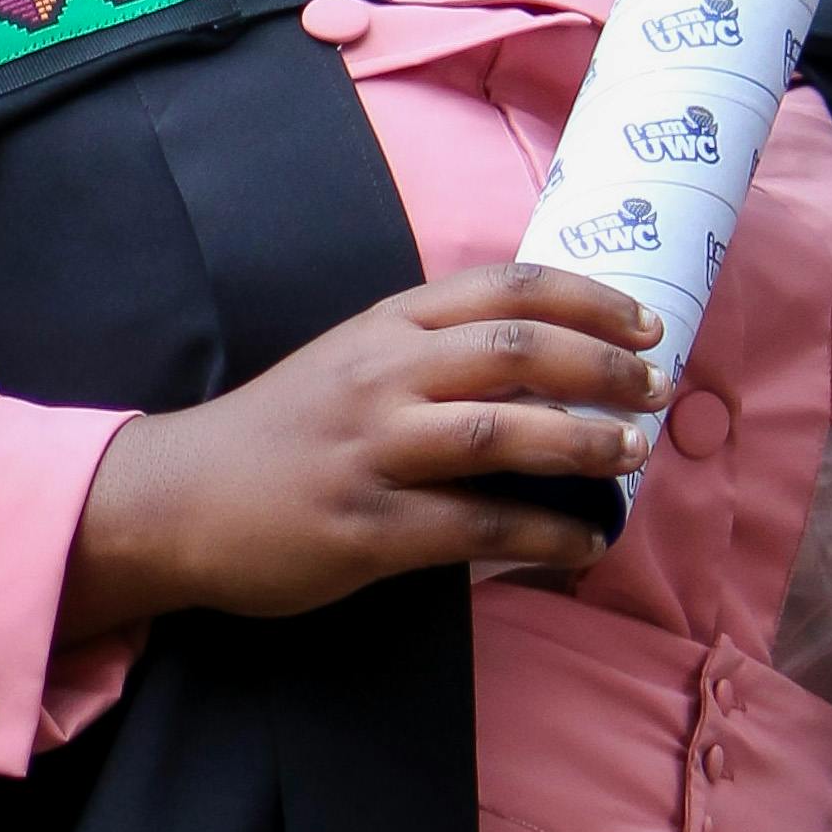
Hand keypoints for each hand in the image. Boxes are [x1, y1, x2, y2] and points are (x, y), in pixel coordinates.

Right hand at [62, 264, 663, 635]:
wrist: (174, 500)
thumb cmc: (276, 434)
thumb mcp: (349, 362)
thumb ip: (429, 355)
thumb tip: (541, 370)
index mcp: (386, 326)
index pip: (505, 288)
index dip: (589, 299)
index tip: (647, 322)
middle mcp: (383, 376)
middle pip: (519, 350)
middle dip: (605, 367)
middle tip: (657, 388)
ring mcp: (374, 451)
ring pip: (502, 432)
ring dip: (584, 443)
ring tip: (632, 457)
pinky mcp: (367, 527)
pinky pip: (476, 526)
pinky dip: (544, 534)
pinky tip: (584, 543)